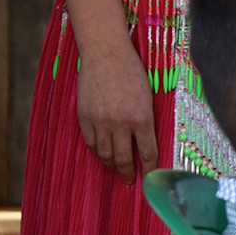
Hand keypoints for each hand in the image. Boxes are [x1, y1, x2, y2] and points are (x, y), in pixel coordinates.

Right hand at [76, 39, 157, 184]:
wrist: (106, 54)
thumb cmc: (132, 72)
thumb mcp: (148, 97)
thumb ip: (146, 121)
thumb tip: (145, 144)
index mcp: (143, 118)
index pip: (148, 153)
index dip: (150, 169)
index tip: (151, 178)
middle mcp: (121, 123)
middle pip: (124, 159)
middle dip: (128, 173)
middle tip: (129, 180)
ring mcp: (100, 121)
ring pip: (105, 154)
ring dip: (111, 165)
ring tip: (116, 169)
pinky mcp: (84, 117)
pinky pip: (90, 142)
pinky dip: (96, 151)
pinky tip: (102, 153)